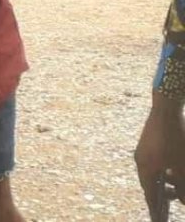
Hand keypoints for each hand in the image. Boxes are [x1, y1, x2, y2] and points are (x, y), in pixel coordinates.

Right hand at [136, 103, 184, 218]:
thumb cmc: (175, 139)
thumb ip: (182, 187)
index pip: (150, 194)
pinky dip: (163, 169)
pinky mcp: (148, 142)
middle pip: (151, 183)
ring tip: (178, 185)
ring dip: (165, 180)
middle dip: (162, 193)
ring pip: (153, 171)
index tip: (159, 218)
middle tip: (173, 202)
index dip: (156, 208)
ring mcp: (143, 150)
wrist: (166, 109)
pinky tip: (174, 169)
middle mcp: (140, 160)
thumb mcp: (182, 167)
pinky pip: (154, 161)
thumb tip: (183, 200)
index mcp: (145, 169)